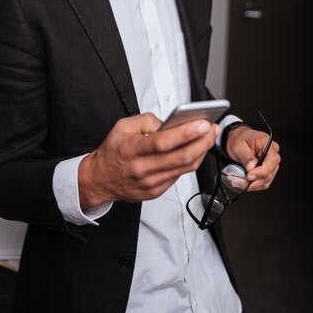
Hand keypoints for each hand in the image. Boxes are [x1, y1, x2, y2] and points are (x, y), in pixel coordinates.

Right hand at [78, 112, 218, 208]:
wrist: (100, 179)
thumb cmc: (113, 150)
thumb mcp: (122, 126)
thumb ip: (147, 120)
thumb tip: (170, 122)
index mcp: (132, 150)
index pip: (163, 142)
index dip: (186, 133)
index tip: (202, 124)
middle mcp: (142, 169)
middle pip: (180, 157)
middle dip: (202, 142)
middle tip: (212, 129)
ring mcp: (150, 183)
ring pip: (184, 168)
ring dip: (201, 151)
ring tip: (208, 137)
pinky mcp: (156, 191)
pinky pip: (179, 176)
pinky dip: (190, 162)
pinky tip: (196, 150)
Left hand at [225, 126, 280, 190]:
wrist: (237, 139)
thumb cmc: (239, 139)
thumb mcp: (239, 146)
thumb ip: (246, 157)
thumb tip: (251, 168)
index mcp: (267, 143)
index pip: (272, 159)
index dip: (261, 171)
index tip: (249, 175)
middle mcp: (272, 153)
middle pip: (270, 172)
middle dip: (255, 180)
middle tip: (240, 181)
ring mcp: (271, 163)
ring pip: (266, 180)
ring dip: (252, 185)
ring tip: (238, 183)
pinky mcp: (267, 170)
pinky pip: (263, 182)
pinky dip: (253, 185)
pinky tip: (243, 183)